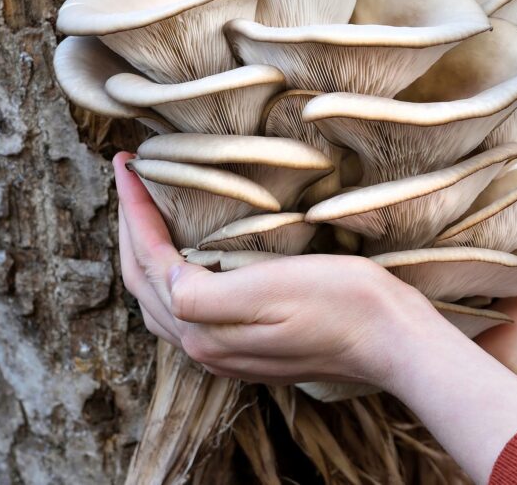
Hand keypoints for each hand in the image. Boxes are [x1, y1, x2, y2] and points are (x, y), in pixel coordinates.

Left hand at [112, 151, 443, 389]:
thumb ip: (200, 292)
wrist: (390, 340)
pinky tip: (181, 257)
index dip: (133, 210)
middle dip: (129, 229)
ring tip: (144, 212)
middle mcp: (205, 346)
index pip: (147, 259)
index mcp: (203, 329)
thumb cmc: (339, 302)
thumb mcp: (268, 289)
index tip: (126, 164)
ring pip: (160, 300)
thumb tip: (163, 275)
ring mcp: (225, 352)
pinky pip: (187, 310)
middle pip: (143, 283)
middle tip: (127, 179)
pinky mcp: (246, 349)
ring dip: (144, 253)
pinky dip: (169, 276)